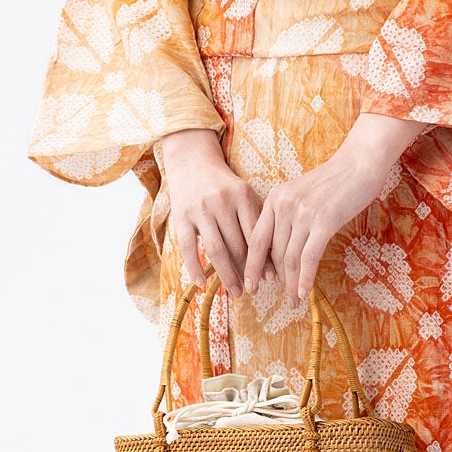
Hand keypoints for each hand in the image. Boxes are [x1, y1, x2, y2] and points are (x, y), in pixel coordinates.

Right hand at [161, 128, 270, 296]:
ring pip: (216, 250)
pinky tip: (202, 284)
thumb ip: (254, 220)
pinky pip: (188, 248)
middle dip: (247, 272)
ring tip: (235, 292)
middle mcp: (221, 202)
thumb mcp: (244, 194)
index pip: (256, 235)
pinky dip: (195, 268)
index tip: (271, 279)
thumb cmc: (224, 183)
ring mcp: (200, 209)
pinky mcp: (181, 216)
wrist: (192, 160)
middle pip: (238, 246)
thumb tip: (268, 260)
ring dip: (227, 275)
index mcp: (242, 195)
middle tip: (254, 290)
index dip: (264, 260)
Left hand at [242, 113, 428, 306]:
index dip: (253, 265)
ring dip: (290, 285)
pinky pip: (309, 257)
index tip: (251, 284)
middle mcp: (284, 205)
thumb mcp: (301, 194)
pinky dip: (305, 278)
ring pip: (290, 258)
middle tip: (279, 300)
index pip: (257, 239)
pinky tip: (304, 292)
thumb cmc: (334, 181)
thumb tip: (283, 250)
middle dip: (275, 280)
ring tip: (293, 302)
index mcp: (274, 198)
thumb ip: (288, 216)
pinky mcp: (324, 222)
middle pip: (273, 253)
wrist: (360, 163)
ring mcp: (303, 214)